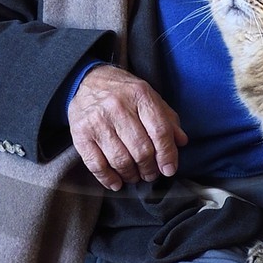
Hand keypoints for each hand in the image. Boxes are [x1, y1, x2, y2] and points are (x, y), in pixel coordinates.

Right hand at [68, 64, 187, 191]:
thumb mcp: (149, 97)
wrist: (87, 80)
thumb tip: (181, 142)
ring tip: (135, 176)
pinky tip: (116, 182)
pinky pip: (96, 164)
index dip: (167, 154)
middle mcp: (118, 107)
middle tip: (150, 174)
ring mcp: (97, 120)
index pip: (160, 131)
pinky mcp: (81, 133)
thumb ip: (167, 119)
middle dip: (149, 169)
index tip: (169, 169)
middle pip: (141, 150)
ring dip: (131, 175)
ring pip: (120, 160)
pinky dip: (108, 179)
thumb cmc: (123, 92)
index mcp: (140, 95)